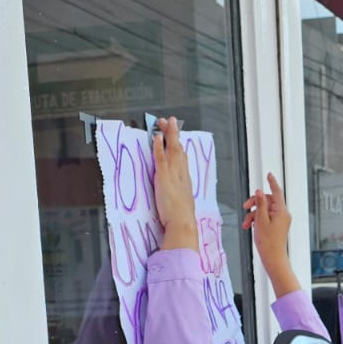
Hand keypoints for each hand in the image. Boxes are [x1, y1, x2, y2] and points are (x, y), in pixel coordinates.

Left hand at [151, 117, 198, 250]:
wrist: (182, 222)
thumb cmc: (181, 218)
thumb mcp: (182, 203)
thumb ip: (178, 196)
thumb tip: (177, 195)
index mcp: (185, 180)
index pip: (183, 158)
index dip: (180, 146)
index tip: (177, 138)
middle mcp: (181, 174)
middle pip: (179, 149)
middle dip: (175, 134)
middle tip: (170, 121)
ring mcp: (173, 174)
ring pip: (172, 149)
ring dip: (168, 133)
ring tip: (164, 122)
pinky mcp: (164, 177)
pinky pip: (161, 158)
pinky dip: (159, 146)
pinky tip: (157, 137)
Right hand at [243, 173, 298, 296]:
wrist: (273, 258)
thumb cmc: (268, 243)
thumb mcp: (261, 221)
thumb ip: (260, 205)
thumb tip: (260, 191)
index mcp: (281, 211)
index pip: (277, 192)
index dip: (272, 182)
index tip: (269, 174)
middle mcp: (283, 214)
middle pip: (267, 201)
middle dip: (255, 203)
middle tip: (245, 207)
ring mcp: (280, 220)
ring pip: (264, 210)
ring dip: (253, 214)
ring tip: (246, 224)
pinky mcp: (276, 226)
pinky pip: (265, 217)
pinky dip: (256, 220)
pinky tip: (249, 226)